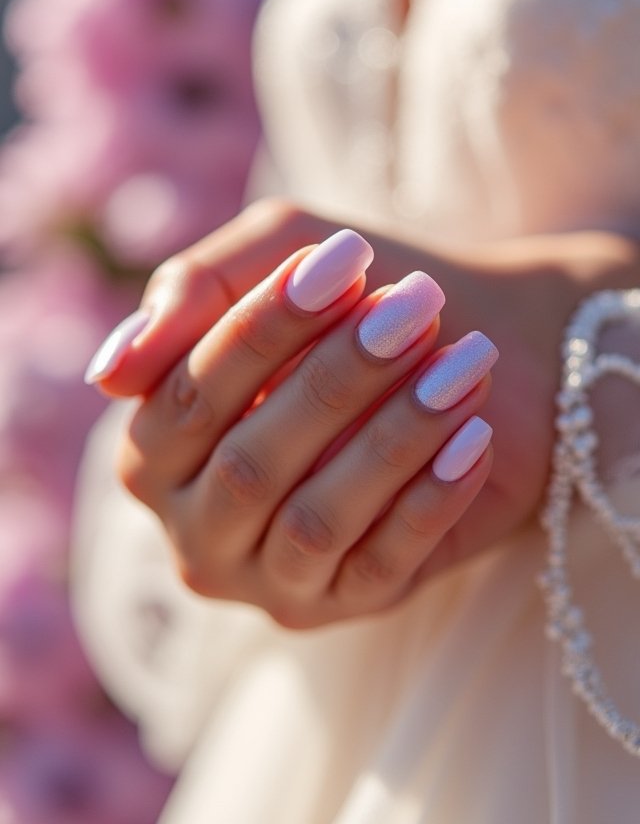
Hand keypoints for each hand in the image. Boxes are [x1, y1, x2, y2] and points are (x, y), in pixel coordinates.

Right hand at [87, 198, 639, 623]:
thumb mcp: (272, 255)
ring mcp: (271, 577)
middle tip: (417, 309)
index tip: (347, 262)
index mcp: (157, 448)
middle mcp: (198, 525)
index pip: (189, 395)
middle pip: (251, 463)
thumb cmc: (357, 296)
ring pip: (318, 520)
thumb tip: (111, 371)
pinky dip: (432, 500)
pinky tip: (475, 435)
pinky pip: (385, 565)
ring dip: (396, 438)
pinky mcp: (350, 603)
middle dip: (338, 379)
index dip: (264, 329)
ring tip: (465, 364)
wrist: (478, 346)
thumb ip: (191, 289)